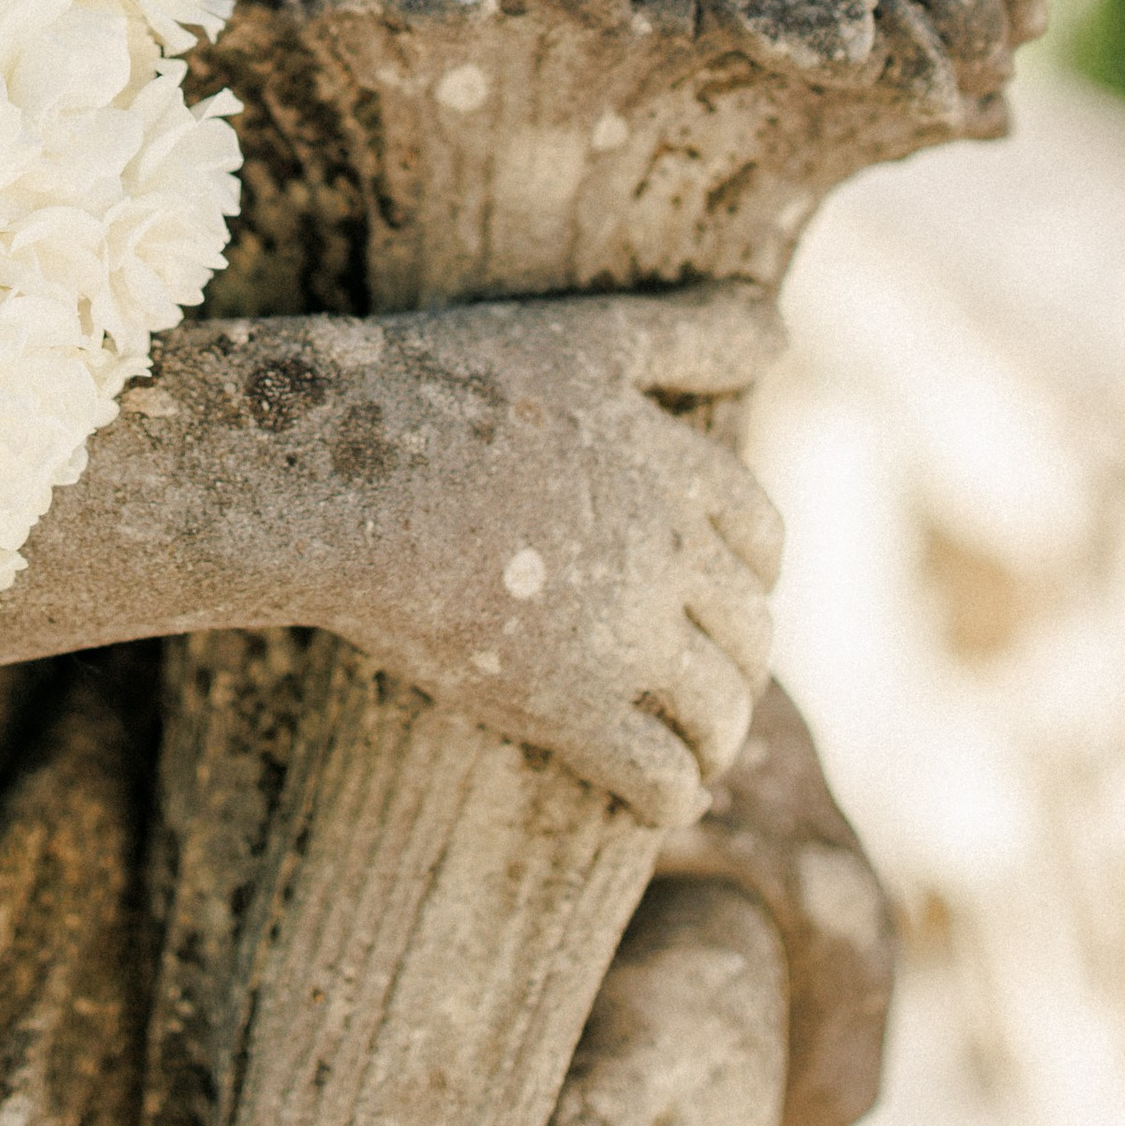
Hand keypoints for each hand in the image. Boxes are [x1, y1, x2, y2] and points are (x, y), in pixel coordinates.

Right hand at [311, 285, 782, 824]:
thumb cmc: (443, 388)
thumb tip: (783, 324)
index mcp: (675, 464)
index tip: (731, 594)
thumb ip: (686, 332)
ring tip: (698, 753)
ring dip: (719, 738)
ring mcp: (623, 632)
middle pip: (749, 627)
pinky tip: (665, 801)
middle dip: (742, 663)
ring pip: (719, 707)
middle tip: (715, 685)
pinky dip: (676, 795)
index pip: (761, 533)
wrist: (341, 473)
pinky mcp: (566, 705)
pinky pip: (658, 773)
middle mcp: (669, 550)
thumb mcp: (581, 336)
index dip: (755, 572)